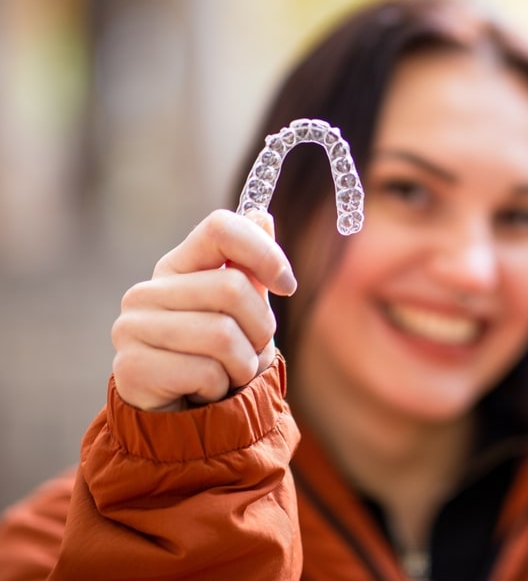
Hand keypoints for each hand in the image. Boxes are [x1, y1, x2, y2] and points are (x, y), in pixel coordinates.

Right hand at [111, 209, 296, 411]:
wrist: (183, 420)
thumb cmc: (218, 359)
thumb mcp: (244, 312)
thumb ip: (250, 268)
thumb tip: (262, 216)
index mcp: (177, 267)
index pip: (221, 228)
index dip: (264, 252)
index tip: (287, 284)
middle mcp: (147, 291)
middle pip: (232, 287)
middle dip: (259, 329)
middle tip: (248, 351)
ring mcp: (133, 328)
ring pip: (222, 334)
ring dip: (242, 364)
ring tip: (227, 374)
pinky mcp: (130, 367)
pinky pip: (205, 371)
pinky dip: (220, 387)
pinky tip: (203, 392)